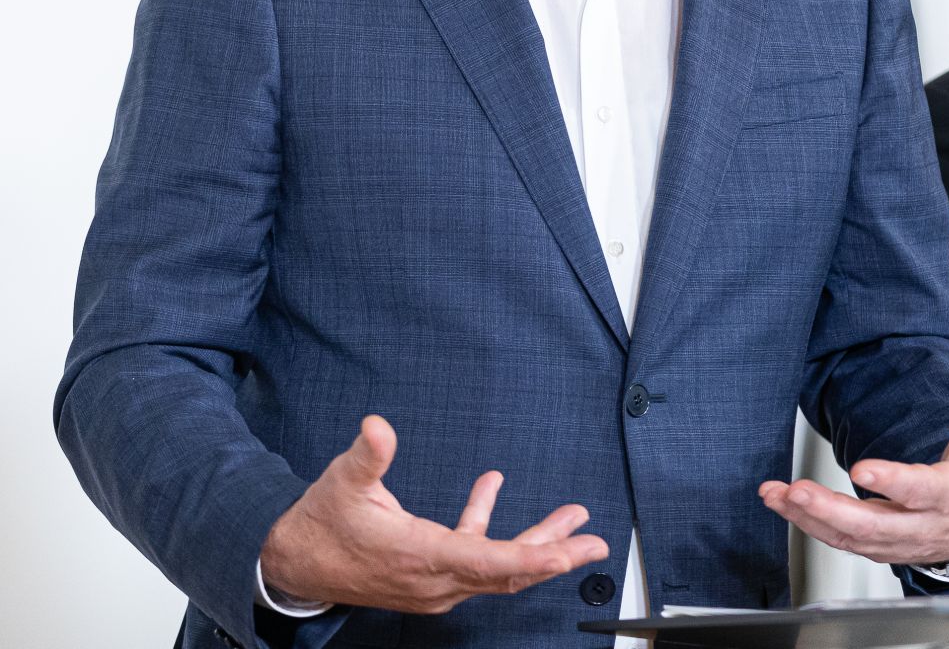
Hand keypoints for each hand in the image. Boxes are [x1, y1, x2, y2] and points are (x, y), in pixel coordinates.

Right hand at [260, 415, 607, 613]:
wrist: (293, 563)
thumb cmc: (320, 523)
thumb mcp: (342, 483)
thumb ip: (368, 455)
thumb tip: (378, 426)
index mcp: (419, 555)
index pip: (488, 562)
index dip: (532, 558)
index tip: (567, 553)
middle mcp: (433, 577)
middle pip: (506, 573)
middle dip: (555, 557)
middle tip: (594, 544)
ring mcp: (433, 581)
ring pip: (496, 568)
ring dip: (536, 544)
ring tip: (571, 521)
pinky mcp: (429, 575)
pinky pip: (473, 555)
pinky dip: (488, 528)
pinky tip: (491, 488)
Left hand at [758, 351, 948, 565]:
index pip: (921, 490)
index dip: (893, 483)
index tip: (863, 469)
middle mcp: (922, 523)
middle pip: (874, 524)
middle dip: (831, 509)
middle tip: (797, 490)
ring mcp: (898, 540)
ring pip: (851, 536)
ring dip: (810, 517)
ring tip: (777, 494)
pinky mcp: (880, 546)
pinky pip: (842, 540)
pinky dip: (810, 524)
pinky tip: (785, 503)